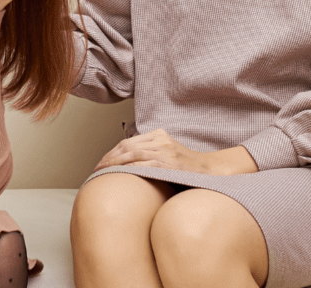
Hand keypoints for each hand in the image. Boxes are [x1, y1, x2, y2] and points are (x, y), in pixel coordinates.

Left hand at [93, 128, 259, 175]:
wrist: (214, 171)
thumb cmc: (189, 168)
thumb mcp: (168, 156)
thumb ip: (150, 157)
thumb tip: (128, 169)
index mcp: (159, 136)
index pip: (127, 142)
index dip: (111, 153)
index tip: (100, 164)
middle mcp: (161, 140)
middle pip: (126, 147)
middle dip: (108, 159)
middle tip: (96, 170)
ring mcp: (166, 151)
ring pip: (132, 154)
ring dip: (114, 164)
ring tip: (102, 173)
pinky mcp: (170, 163)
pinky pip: (144, 164)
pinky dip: (129, 169)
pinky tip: (119, 175)